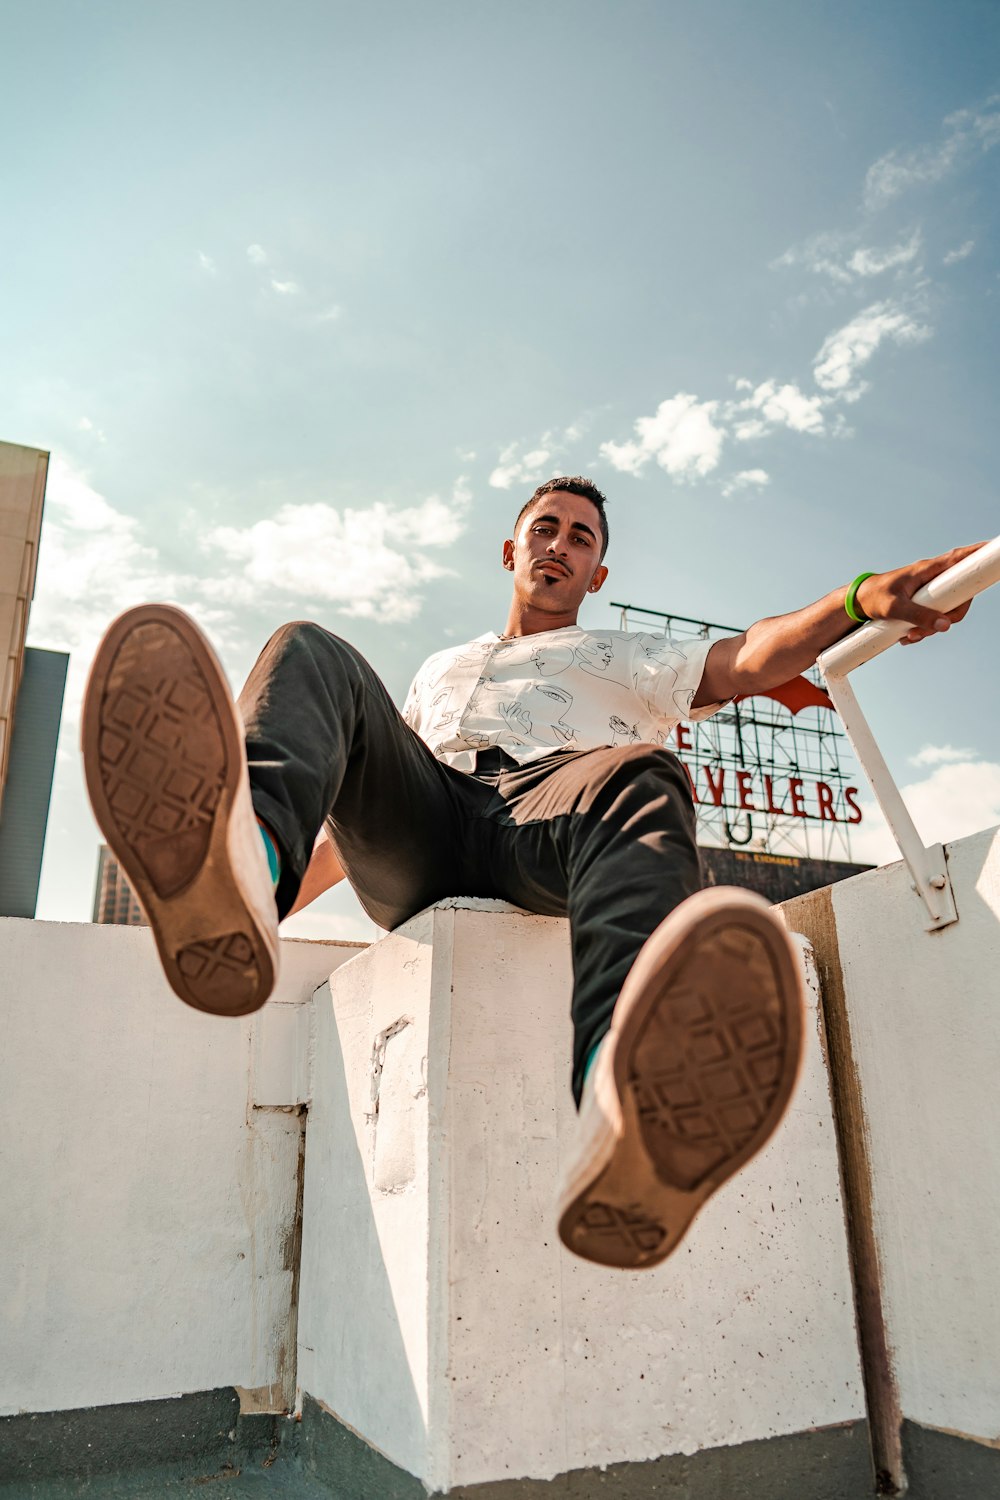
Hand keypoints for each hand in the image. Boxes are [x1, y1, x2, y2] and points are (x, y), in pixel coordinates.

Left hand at [855, 544, 984, 644]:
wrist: (858, 602)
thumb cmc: (874, 598)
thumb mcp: (894, 608)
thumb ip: (919, 615)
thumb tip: (945, 625)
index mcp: (927, 570)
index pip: (958, 558)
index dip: (978, 554)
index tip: (992, 549)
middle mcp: (932, 577)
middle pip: (960, 595)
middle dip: (949, 617)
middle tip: (927, 631)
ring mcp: (930, 590)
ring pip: (947, 610)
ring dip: (932, 628)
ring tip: (910, 636)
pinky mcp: (925, 602)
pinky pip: (935, 617)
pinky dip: (924, 630)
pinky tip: (908, 636)